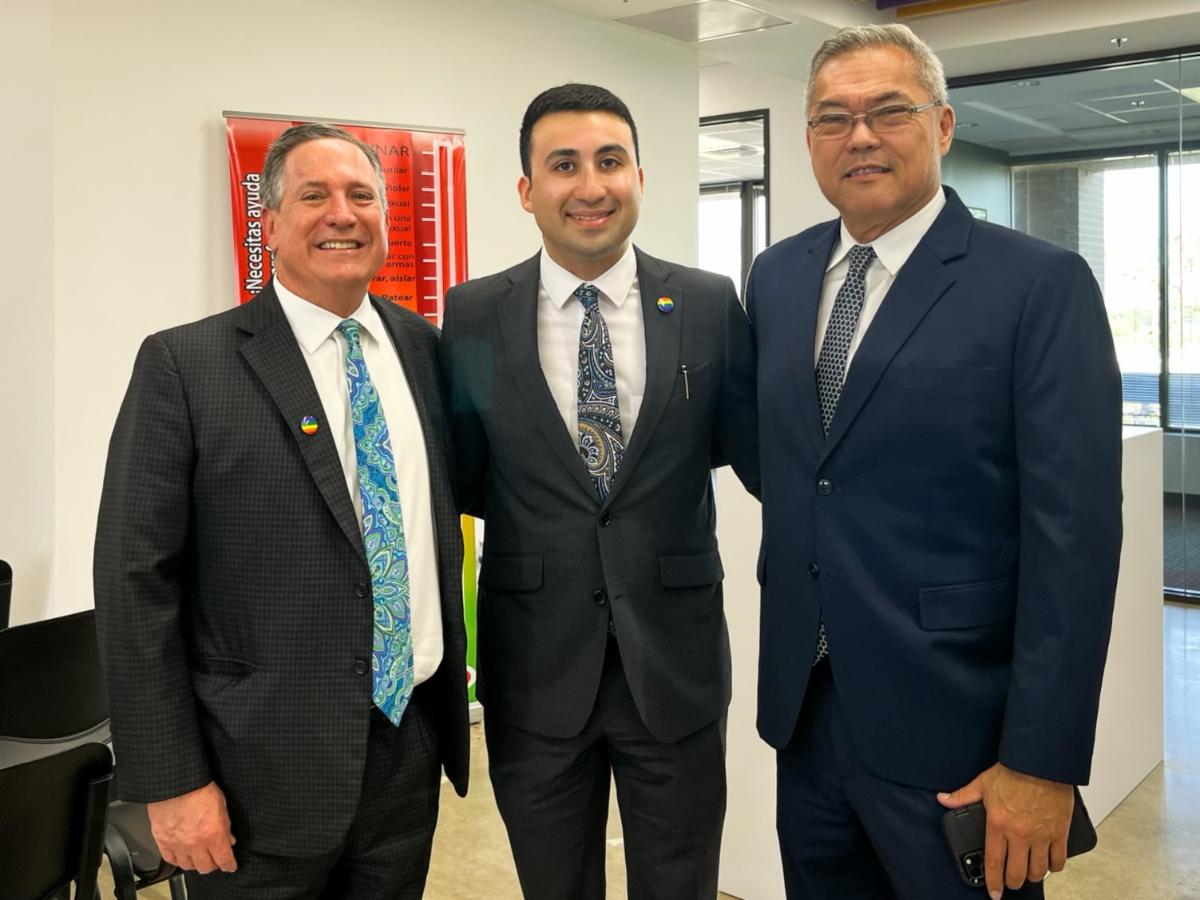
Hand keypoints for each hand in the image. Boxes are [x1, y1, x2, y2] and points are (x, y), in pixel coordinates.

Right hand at [147, 781, 237, 873]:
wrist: (174, 783)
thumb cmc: (198, 788)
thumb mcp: (222, 805)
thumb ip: (225, 826)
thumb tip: (229, 839)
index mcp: (213, 834)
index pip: (224, 859)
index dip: (229, 865)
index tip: (231, 866)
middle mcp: (196, 844)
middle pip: (206, 867)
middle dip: (213, 865)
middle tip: (215, 860)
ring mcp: (178, 844)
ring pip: (188, 866)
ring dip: (195, 864)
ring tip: (199, 858)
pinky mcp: (163, 841)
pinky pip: (170, 859)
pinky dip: (177, 860)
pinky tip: (182, 856)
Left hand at [938, 762, 1072, 899]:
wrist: (1041, 763)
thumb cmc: (1014, 771)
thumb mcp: (982, 783)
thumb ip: (963, 796)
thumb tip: (944, 799)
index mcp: (998, 824)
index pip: (994, 862)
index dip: (993, 882)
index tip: (994, 893)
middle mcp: (1020, 834)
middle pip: (1018, 873)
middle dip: (1013, 882)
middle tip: (1011, 882)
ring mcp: (1041, 836)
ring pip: (1039, 870)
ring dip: (1033, 876)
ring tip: (1029, 872)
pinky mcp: (1059, 833)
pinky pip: (1059, 860)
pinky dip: (1055, 866)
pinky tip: (1049, 864)